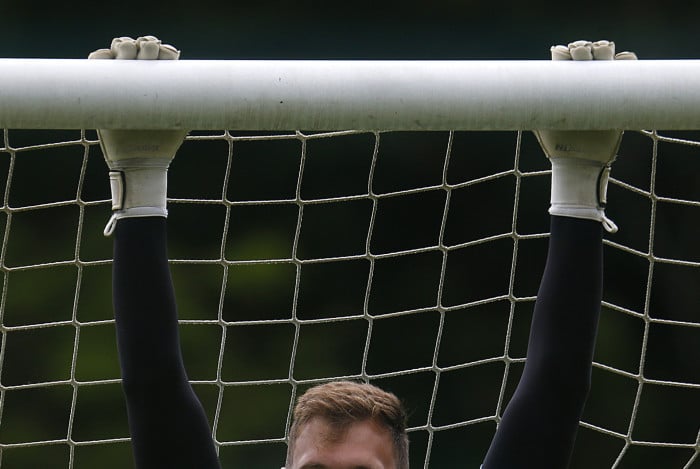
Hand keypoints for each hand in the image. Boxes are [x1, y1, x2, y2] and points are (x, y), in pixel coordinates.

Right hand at [89, 36, 188, 234]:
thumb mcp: (184, 119)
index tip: (167, 57)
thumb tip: (232, 102)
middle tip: (146, 58)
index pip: (164, 53)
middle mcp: (141, 74)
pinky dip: (101, 55)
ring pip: (119, 47)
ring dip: (124, 46)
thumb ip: (200, 107)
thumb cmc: (165, 141)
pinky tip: (110, 61)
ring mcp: (120, 78)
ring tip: (127, 58)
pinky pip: (96, 60)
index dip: (165, 50)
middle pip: (142, 45)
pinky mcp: (100, 85)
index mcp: (162, 80)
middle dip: (145, 46)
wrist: (140, 159)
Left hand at [533, 40, 636, 232]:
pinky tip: (618, 65)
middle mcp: (581, 78)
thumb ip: (532, 108)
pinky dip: (625, 59)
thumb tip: (507, 95)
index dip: (565, 52)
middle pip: (585, 48)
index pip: (562, 54)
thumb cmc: (556, 142)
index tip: (566, 59)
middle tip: (583, 61)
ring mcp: (602, 82)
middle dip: (584, 49)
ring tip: (601, 64)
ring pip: (606, 51)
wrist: (580, 159)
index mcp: (561, 82)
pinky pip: (627, 64)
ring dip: (604, 50)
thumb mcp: (542, 122)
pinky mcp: (620, 91)